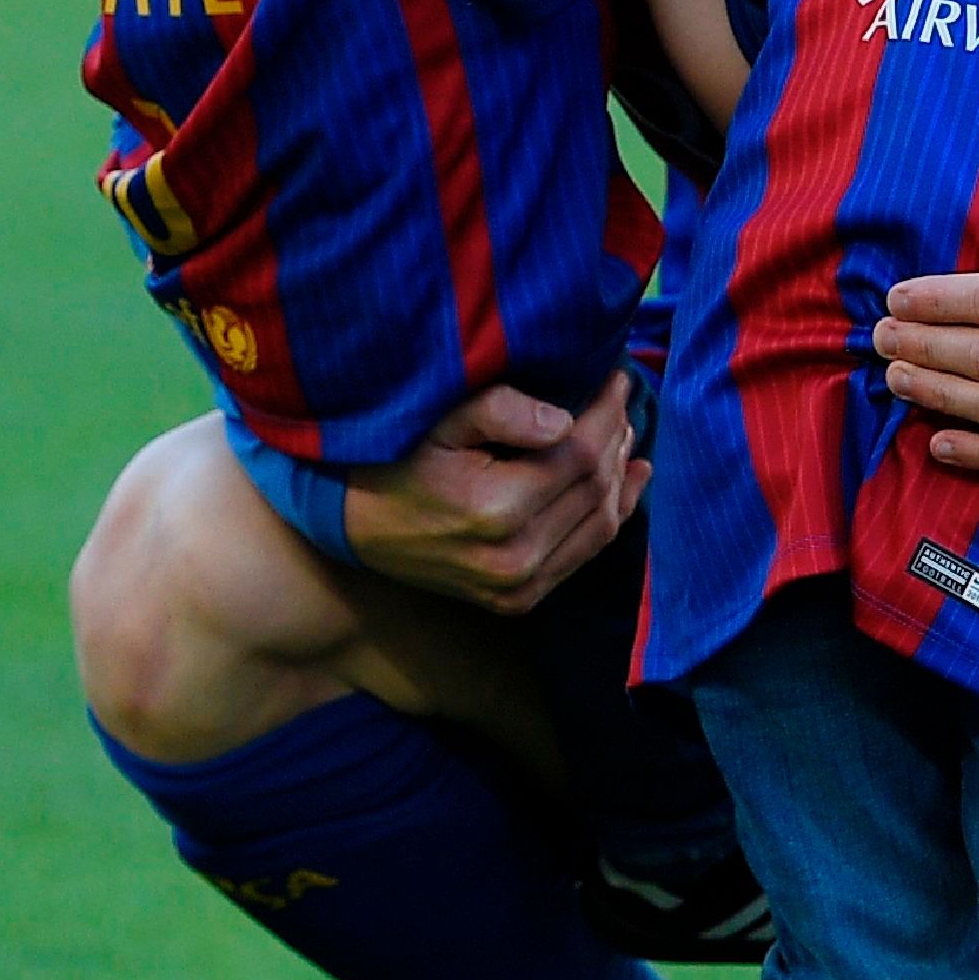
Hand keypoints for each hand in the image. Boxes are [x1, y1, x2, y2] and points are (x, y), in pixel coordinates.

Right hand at [338, 373, 644, 611]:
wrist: (351, 526)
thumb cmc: (392, 460)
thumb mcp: (436, 422)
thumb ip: (499, 411)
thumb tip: (564, 420)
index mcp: (497, 509)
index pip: (579, 453)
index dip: (606, 413)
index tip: (615, 378)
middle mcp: (515, 558)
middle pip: (595, 488)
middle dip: (615, 439)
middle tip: (621, 401)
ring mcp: (518, 588)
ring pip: (600, 525)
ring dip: (620, 477)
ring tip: (626, 435)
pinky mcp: (518, 601)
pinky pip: (583, 556)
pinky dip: (610, 517)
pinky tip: (627, 485)